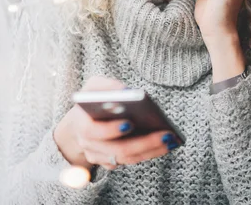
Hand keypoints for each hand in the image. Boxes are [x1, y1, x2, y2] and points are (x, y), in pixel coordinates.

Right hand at [53, 76, 178, 170]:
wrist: (79, 123)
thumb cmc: (91, 101)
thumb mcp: (93, 86)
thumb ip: (106, 86)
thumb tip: (126, 90)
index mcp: (81, 125)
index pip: (94, 132)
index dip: (111, 130)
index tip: (130, 123)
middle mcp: (89, 145)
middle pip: (118, 150)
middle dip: (144, 143)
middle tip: (165, 135)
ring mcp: (99, 157)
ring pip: (128, 158)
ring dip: (151, 150)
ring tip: (171, 138)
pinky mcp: (110, 163)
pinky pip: (131, 161)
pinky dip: (149, 153)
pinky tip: (165, 144)